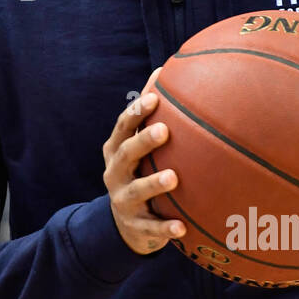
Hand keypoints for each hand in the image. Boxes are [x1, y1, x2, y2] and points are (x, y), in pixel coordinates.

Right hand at [102, 67, 186, 254]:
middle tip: (165, 131)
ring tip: (173, 177)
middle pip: (126, 154)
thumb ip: (149, 116)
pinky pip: (151, 228)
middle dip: (143, 142)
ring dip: (153, 183)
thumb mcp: (138, 148)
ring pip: (136, 191)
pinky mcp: (135, 226)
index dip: (136, 112)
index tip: (154, 98)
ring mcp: (123, 200)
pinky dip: (165, 229)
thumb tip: (165, 69)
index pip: (123, 127)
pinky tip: (183, 228)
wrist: (126, 224)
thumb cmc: (139, 172)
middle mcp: (115, 173)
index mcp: (116, 151)